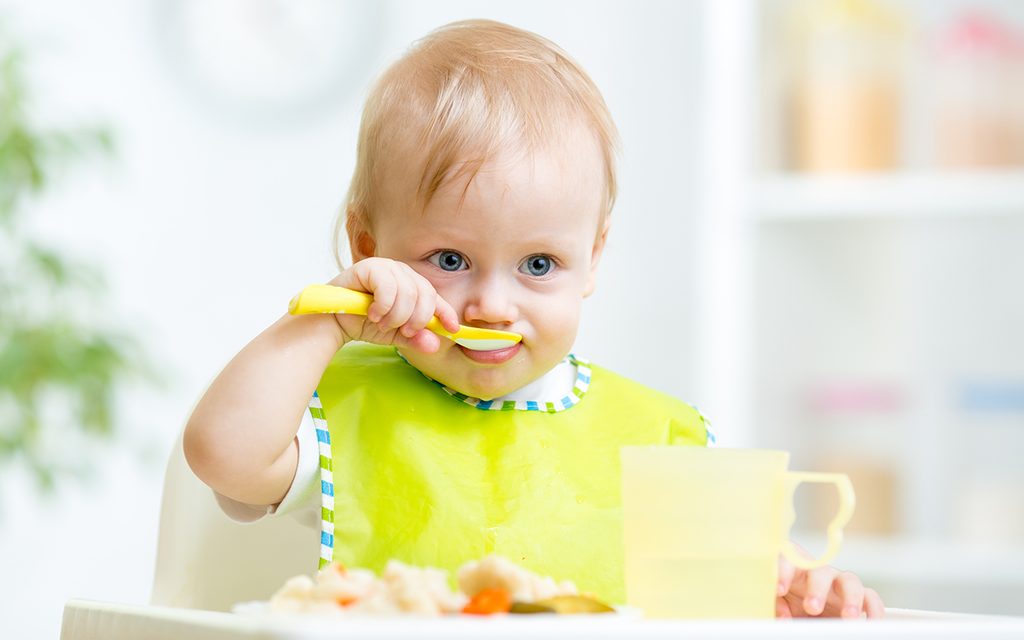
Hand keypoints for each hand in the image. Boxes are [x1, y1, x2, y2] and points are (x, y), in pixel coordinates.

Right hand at [328, 257, 459, 352]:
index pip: (436, 297)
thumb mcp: (396, 335)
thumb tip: (435, 344)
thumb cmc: (364, 322)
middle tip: (403, 331)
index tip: (452, 329)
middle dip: (417, 319)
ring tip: (382, 323)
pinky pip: (388, 288)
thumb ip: (415, 339)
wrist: (334, 321)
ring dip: (396, 316)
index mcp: (412, 285)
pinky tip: (372, 313)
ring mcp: (387, 267)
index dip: (446, 312)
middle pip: (425, 295)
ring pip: (408, 293)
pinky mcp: (369, 267)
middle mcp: (402, 272)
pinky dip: (383, 306)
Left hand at [776, 553, 884, 618]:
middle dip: (817, 589)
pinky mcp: (859, 598)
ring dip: (851, 598)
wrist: (808, 615)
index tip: (779, 590)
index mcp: (794, 570)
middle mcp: (818, 573)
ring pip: (850, 580)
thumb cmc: (789, 603)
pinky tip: (871, 623)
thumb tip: (783, 616)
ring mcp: (840, 584)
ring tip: (849, 617)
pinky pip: (871, 597)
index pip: (788, 560)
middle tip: (812, 608)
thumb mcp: (780, 604)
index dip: (783, 572)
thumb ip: (778, 605)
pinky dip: (874, 609)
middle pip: (820, 571)